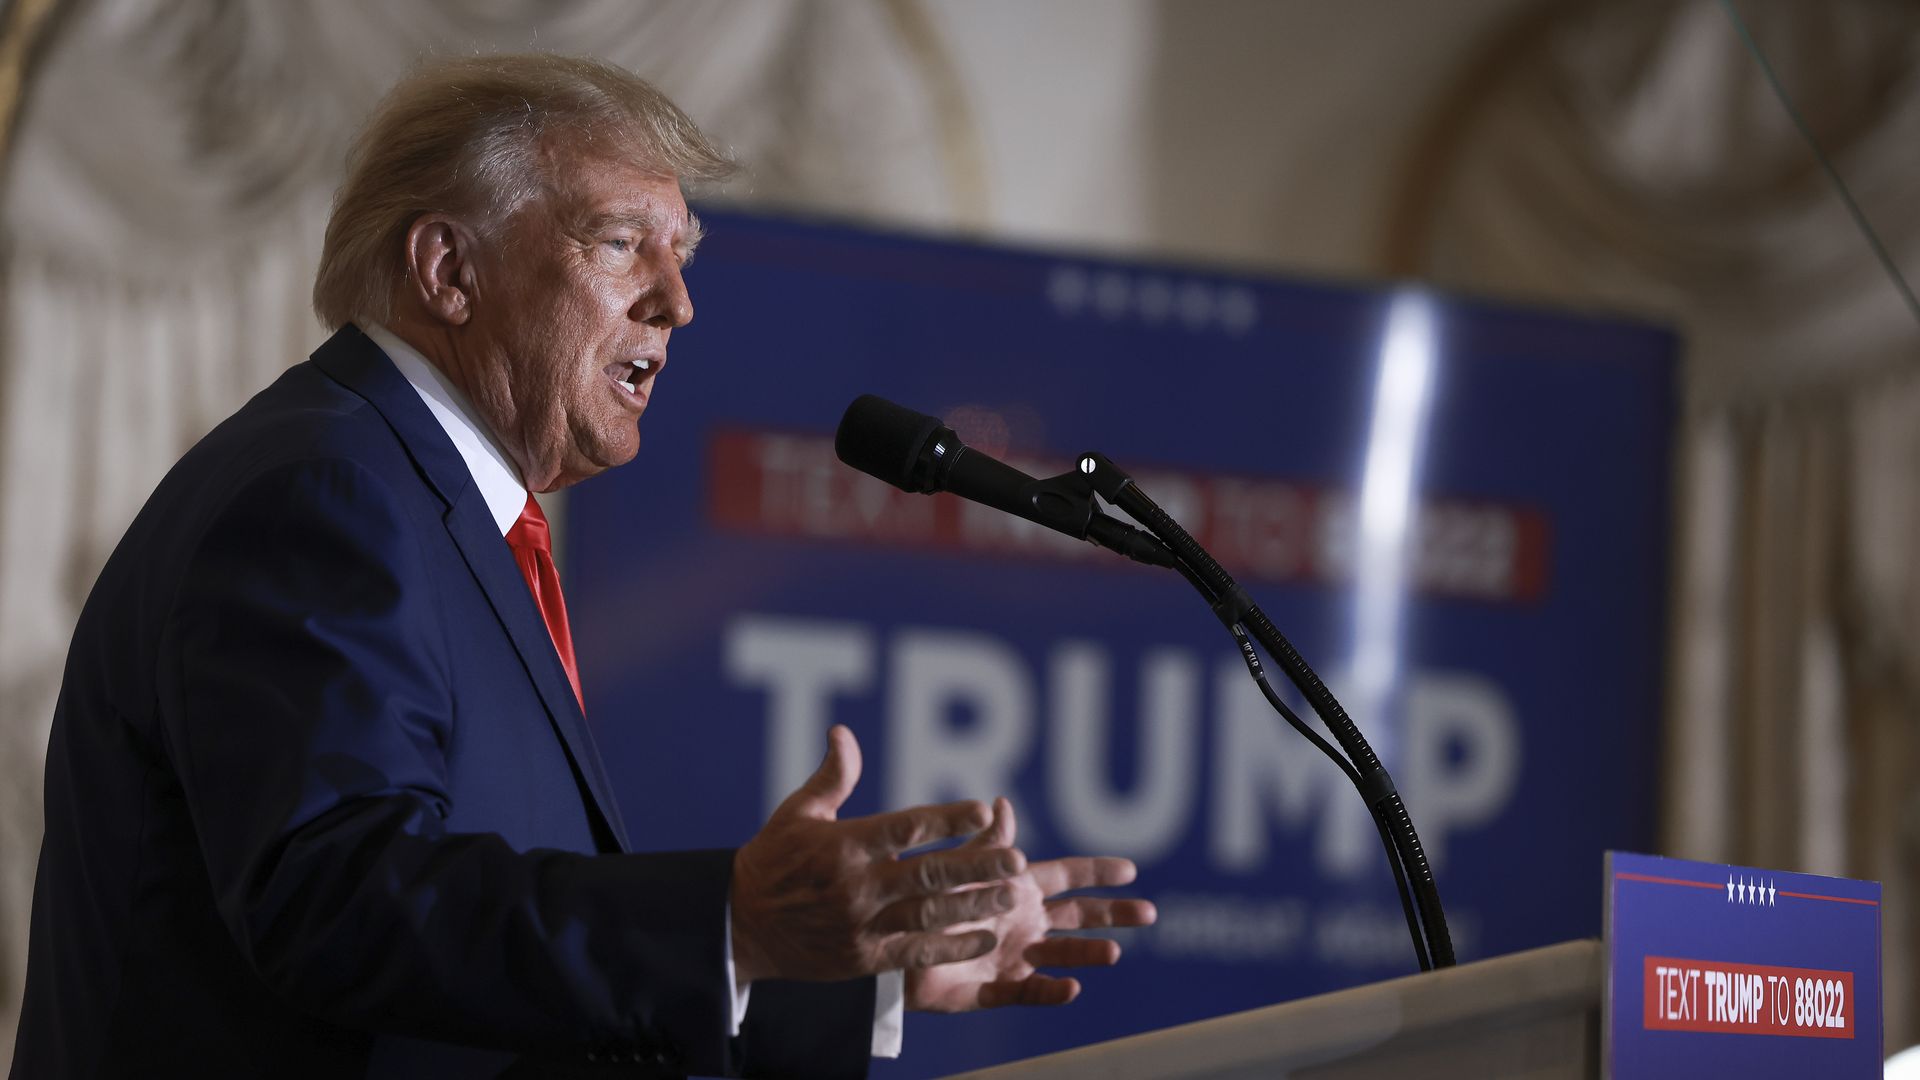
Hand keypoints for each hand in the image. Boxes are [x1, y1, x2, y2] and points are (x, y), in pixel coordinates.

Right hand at [730, 725, 1027, 985]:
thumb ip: (831, 776)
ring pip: (928, 915)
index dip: (946, 819)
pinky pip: (916, 953)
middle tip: (1019, 860)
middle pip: (928, 874)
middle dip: (977, 866)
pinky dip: (952, 947)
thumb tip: (842, 731)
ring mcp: (862, 925)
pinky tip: (984, 937)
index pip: (905, 828)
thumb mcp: (797, 813)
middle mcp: (856, 885)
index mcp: (844, 844)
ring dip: (974, 905)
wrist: (740, 925)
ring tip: (1012, 896)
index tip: (984, 811)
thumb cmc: (773, 860)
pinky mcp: (864, 958)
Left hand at [905, 797, 1157, 1011]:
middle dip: (1113, 914)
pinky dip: (1052, 992)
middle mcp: (1022, 921)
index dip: (1098, 872)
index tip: (1131, 868)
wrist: (885, 945)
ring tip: (1114, 952)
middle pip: (1078, 916)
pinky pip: (1028, 992)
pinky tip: (1072, 989)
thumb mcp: (955, 867)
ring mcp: (1012, 955)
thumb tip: (1004, 802)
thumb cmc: (918, 899)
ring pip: (1061, 955)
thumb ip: (984, 844)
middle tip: (1150, 913)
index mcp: (1016, 887)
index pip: (1067, 876)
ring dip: (1088, 953)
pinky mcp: (994, 988)